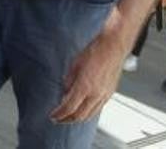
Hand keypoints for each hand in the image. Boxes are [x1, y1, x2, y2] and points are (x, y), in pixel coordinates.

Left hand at [50, 9, 126, 123]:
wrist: (113, 46)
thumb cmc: (95, 51)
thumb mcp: (75, 65)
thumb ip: (69, 81)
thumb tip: (65, 92)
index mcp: (84, 86)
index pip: (69, 108)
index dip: (59, 114)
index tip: (53, 116)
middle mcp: (95, 94)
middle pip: (79, 116)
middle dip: (67, 120)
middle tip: (59, 119)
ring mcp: (104, 95)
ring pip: (89, 115)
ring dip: (78, 118)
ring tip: (69, 117)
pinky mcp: (110, 93)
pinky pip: (97, 109)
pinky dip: (88, 113)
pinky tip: (83, 109)